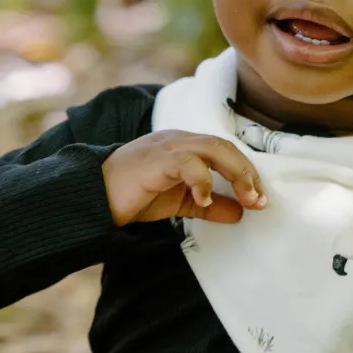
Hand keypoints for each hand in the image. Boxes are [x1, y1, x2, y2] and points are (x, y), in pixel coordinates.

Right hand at [102, 131, 264, 226]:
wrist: (92, 198)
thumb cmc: (132, 195)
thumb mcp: (179, 202)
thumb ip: (208, 205)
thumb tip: (240, 213)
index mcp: (184, 146)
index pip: (225, 151)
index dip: (247, 172)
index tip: (261, 199)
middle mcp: (178, 140)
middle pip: (224, 147)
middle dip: (247, 173)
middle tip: (259, 200)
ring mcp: (166, 146)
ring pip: (212, 148)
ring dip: (236, 173)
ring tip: (247, 199)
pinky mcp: (154, 159)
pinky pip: (186, 162)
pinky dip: (202, 179)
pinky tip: (206, 199)